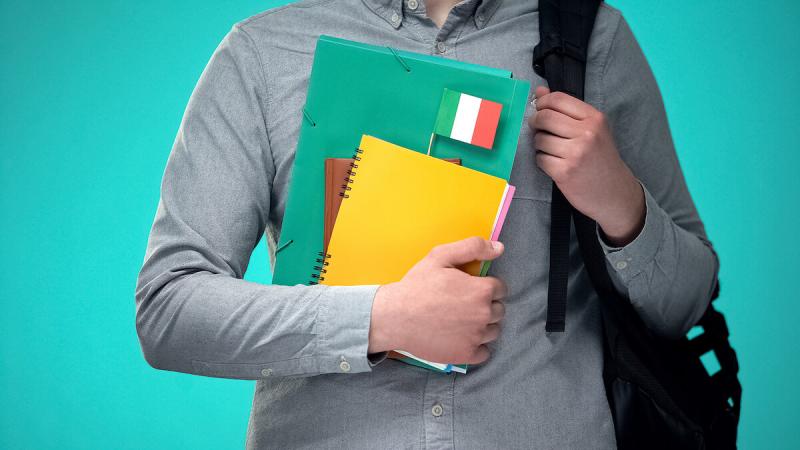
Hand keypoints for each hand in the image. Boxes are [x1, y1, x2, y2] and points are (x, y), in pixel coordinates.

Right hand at [368, 237, 506, 364]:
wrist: (395, 317)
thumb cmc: (417, 286)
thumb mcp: (440, 256)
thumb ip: (472, 247)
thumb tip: (499, 247)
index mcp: (481, 290)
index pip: (501, 289)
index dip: (485, 287)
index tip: (469, 289)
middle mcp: (483, 314)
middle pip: (499, 310)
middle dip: (485, 306)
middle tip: (463, 305)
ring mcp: (476, 337)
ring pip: (493, 331)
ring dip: (483, 326)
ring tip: (461, 321)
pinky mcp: (466, 354)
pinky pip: (485, 352)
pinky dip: (476, 346)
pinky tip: (461, 338)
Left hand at [529, 86, 644, 245]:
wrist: (615, 193)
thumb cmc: (601, 159)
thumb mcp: (593, 130)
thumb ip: (566, 110)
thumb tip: (539, 91)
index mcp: (595, 119)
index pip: (558, 99)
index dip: (542, 102)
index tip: (539, 109)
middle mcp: (587, 133)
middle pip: (545, 117)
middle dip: (535, 121)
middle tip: (538, 128)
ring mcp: (576, 153)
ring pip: (540, 139)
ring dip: (539, 144)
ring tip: (551, 150)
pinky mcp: (565, 172)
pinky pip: (540, 158)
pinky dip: (542, 160)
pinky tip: (554, 164)